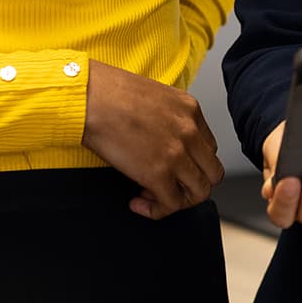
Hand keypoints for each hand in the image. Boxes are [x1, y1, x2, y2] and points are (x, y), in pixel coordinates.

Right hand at [80, 60, 224, 219]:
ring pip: (199, 192)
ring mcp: (177, 154)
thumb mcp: (153, 96)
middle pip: (212, 172)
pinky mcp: (158, 174)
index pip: (208, 148)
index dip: (192, 163)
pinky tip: (137, 202)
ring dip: (177, 200)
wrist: (89, 97)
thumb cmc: (109, 92)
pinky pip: (171, 205)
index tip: (173, 168)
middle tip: (169, 186)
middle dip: (192, 184)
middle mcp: (190, 132)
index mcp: (190, 110)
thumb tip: (160, 140)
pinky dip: (155, 210)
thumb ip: (167, 118)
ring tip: (151, 196)